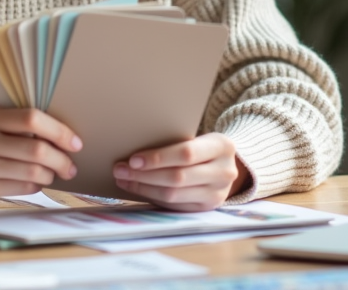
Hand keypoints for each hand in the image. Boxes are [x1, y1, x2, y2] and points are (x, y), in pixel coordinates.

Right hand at [0, 108, 81, 210]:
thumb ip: (17, 126)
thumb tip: (65, 135)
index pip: (31, 118)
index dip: (58, 130)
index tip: (75, 142)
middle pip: (36, 148)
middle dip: (61, 159)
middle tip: (71, 167)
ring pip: (33, 171)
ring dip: (50, 175)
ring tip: (53, 175)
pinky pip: (23, 186)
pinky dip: (36, 186)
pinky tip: (35, 183)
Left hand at [112, 132, 247, 211]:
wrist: (227, 165)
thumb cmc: (203, 146)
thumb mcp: (199, 138)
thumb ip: (176, 143)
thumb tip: (136, 150)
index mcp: (222, 147)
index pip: (186, 154)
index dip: (158, 158)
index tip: (133, 159)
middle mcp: (224, 172)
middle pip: (177, 177)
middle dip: (144, 174)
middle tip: (120, 169)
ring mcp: (217, 194)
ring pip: (173, 195)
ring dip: (144, 187)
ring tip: (124, 179)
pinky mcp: (207, 208)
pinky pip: (174, 205)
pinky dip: (153, 196)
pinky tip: (138, 188)